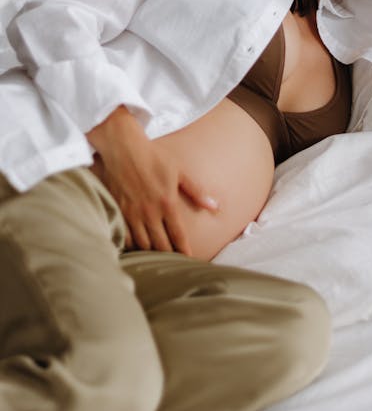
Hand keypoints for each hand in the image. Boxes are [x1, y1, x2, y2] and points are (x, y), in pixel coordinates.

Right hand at [87, 106, 218, 253]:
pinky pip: (125, 237)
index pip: (178, 235)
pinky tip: (137, 248)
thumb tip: (215, 206)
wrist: (124, 148)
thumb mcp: (179, 171)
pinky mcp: (118, 210)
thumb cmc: (154, 157)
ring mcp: (132, 213)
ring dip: (151, 252)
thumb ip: (196, 191)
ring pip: (143, 243)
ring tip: (158, 259)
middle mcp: (150, 211)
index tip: (189, 260)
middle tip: (174, 262)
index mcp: (167, 202)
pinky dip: (132, 245)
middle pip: (161, 244)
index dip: (184, 250)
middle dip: (169, 255)